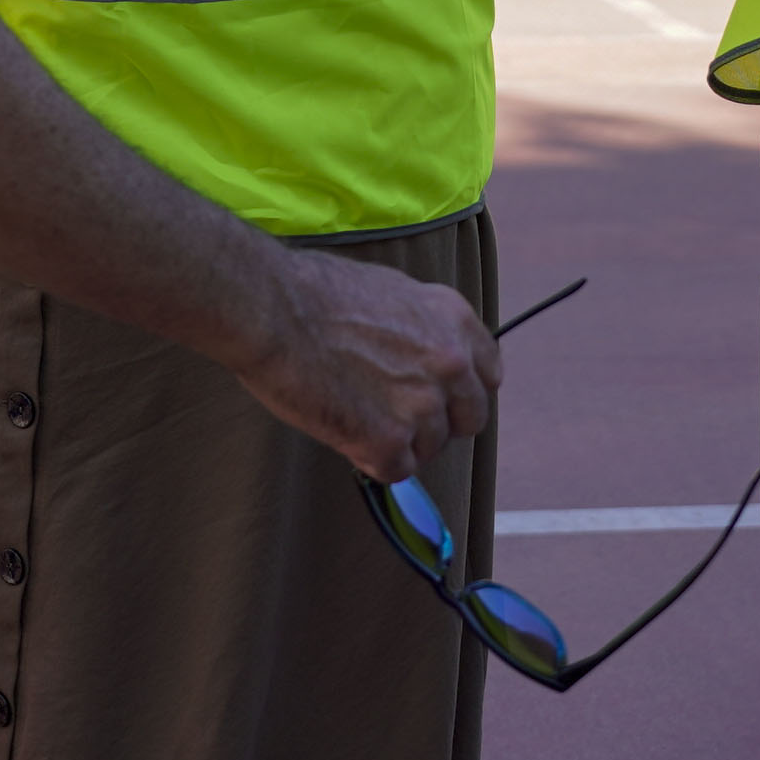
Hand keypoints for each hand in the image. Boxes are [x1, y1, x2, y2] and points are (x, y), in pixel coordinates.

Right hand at [231, 249, 501, 481]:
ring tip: (354, 412)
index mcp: (454, 320)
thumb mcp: (390, 290)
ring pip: (429, 447)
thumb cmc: (313, 292)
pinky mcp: (390, 441)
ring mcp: (423, 405)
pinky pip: (396, 469)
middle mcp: (451, 364)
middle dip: (437, 422)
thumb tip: (423, 354)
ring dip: (397, 440)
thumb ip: (422, 327)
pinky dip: (370, 458)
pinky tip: (344, 430)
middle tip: (394, 415)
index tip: (439, 397)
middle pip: (469, 419)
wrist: (272, 310)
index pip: (487, 375)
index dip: (460, 390)